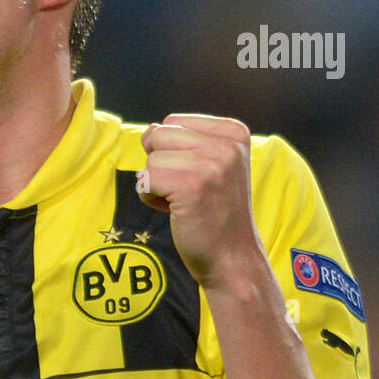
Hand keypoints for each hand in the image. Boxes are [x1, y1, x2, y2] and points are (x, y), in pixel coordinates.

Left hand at [139, 114, 265, 289]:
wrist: (232, 258)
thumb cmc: (215, 212)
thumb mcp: (214, 165)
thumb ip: (185, 141)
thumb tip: (149, 131)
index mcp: (234, 132)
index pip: (173, 121)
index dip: (172, 151)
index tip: (198, 176)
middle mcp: (227, 144)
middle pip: (158, 135)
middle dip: (161, 165)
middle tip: (188, 190)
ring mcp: (212, 165)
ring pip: (150, 159)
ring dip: (156, 184)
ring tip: (184, 202)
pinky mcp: (192, 187)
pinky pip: (145, 180)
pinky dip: (150, 197)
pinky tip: (174, 211)